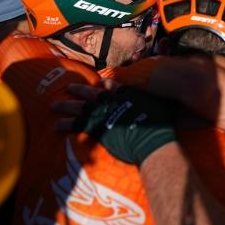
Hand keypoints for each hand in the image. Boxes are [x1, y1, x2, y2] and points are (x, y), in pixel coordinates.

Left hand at [53, 82, 177, 166]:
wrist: (152, 141)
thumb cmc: (161, 125)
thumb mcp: (164, 104)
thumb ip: (161, 95)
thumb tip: (171, 90)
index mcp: (127, 94)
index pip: (111, 87)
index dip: (102, 85)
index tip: (95, 83)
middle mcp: (113, 102)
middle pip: (91, 94)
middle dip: (78, 91)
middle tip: (67, 88)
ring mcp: (104, 115)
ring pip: (80, 108)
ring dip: (66, 106)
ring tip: (53, 106)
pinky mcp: (97, 130)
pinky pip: (77, 126)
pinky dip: (66, 125)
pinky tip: (56, 126)